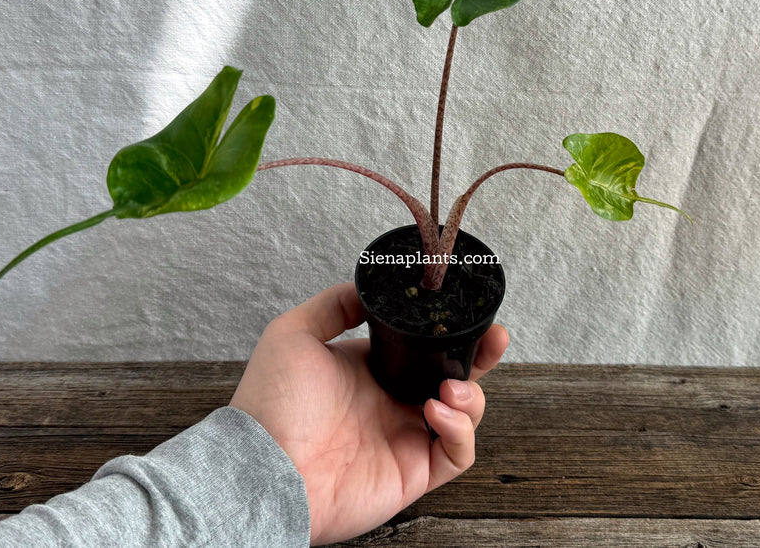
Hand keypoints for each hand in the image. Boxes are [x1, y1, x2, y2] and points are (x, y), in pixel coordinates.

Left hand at [229, 281, 508, 544]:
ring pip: (464, 415)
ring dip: (471, 396)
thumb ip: (333, 305)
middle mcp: (392, 403)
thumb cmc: (271, 405)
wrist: (264, 468)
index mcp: (371, 371)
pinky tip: (437, 412)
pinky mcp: (413, 473)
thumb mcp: (294, 334)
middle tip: (495, 337)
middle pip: (455, 378)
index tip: (469, 312)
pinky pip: (457, 454)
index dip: (450, 332)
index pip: (423, 348)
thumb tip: (364, 287)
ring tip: (450, 388)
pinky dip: (461, 431)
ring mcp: (405, 439)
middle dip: (481, 357)